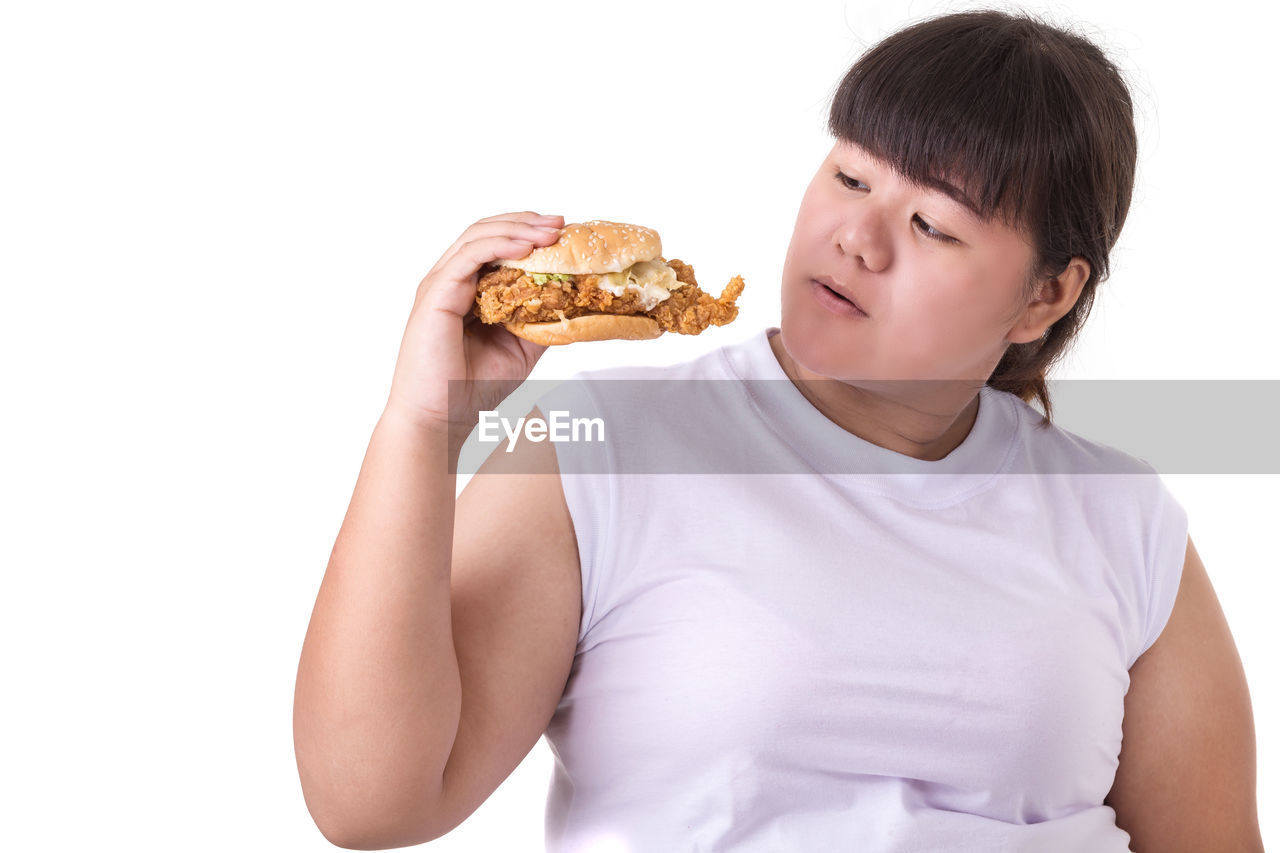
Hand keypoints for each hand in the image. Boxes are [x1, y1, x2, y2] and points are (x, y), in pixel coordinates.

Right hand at [384, 211, 564, 436]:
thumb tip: (572, 304)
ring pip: (478, 237)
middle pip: (487, 231)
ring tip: (550, 231)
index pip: (497, 245)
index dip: (529, 233)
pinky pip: (468, 258)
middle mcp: (451, 280)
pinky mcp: (435, 294)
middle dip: (527, 222)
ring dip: (517, 229)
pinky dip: (498, 246)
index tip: (563, 233)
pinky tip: (525, 248)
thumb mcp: (520, 349)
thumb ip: (538, 322)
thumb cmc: (467, 389)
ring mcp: (441, 285)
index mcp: (467, 289)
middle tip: (560, 223)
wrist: (439, 418)